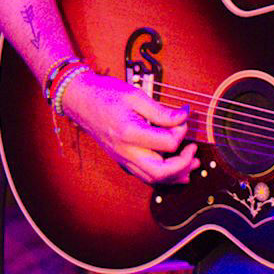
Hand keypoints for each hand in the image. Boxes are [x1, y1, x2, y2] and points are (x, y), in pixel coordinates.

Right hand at [57, 70, 197, 183]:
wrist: (79, 99)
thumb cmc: (105, 94)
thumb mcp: (136, 96)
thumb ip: (161, 111)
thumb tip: (184, 117)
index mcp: (129, 133)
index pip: (167, 143)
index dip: (181, 131)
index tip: (182, 119)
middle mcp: (125, 151)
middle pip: (160, 172)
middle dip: (183, 164)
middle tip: (193, 149)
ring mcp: (122, 158)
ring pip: (153, 179)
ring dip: (177, 175)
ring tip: (193, 163)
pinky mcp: (122, 159)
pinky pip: (145, 175)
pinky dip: (164, 175)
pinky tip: (177, 169)